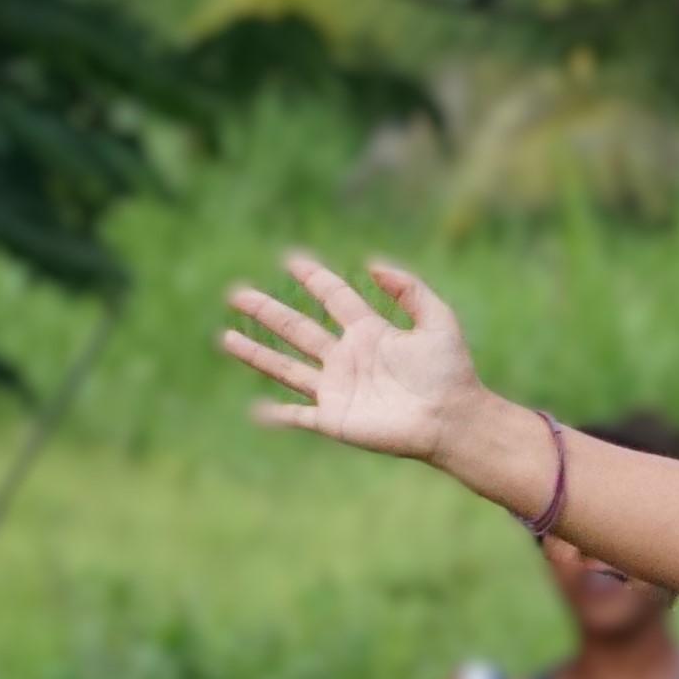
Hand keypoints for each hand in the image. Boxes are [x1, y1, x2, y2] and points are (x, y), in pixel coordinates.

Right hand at [218, 253, 498, 470]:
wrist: (454, 419)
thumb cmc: (451, 372)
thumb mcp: (438, 320)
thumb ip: (409, 289)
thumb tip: (372, 264)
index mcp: (370, 332)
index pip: (334, 298)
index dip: (315, 278)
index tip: (291, 259)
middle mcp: (347, 358)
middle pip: (298, 329)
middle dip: (267, 312)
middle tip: (236, 293)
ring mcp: (338, 389)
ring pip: (287, 369)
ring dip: (256, 355)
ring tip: (225, 339)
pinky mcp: (335, 419)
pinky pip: (299, 417)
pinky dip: (277, 416)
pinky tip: (256, 411)